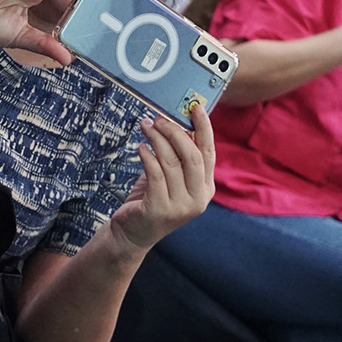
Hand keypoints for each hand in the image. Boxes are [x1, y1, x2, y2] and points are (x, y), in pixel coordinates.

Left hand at [109, 104, 215, 253]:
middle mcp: (198, 199)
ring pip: (171, 162)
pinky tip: (141, 147)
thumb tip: (180, 122)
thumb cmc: (151, 199)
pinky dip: (148, 157)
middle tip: (159, 118)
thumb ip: (179, 156)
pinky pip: (155, 174)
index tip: (196, 107)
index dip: (204, 128)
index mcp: (206, 188)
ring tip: (146, 126)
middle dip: (175, 132)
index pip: (209, 153)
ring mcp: (181, 207)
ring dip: (157, 139)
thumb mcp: (170, 177)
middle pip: (191, 156)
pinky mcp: (160, 209)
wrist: (132, 234)